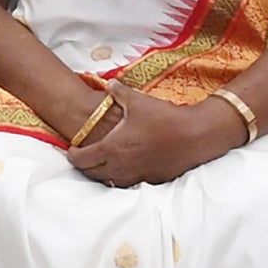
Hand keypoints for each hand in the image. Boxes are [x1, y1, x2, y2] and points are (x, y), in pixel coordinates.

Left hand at [65, 88, 245, 188]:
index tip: (72, 150)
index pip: (81, 160)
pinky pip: (129, 183)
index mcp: (112, 148)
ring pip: (110, 182)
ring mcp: (137, 175)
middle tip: (83, 157)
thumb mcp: (138, 101)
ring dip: (102, 175)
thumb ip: (118, 92)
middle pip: (92, 174)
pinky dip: (121, 178)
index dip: (73, 156)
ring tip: (100, 164)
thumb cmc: (164, 118)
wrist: (196, 135)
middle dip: (84, 167)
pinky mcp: (152, 180)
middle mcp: (121, 166)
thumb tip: (108, 84)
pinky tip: (124, 168)